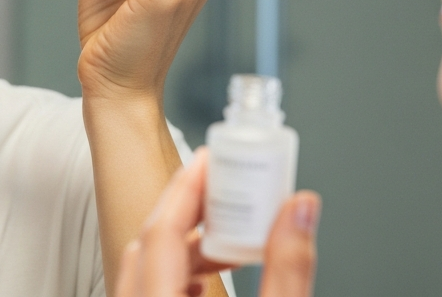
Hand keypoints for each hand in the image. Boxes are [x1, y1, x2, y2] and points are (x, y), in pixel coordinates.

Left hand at [116, 149, 320, 296]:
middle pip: (148, 245)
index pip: (162, 231)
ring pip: (142, 268)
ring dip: (183, 244)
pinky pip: (144, 290)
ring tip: (229, 234)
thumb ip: (288, 269)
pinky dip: (174, 272)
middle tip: (225, 187)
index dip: (189, 187)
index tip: (212, 157)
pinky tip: (206, 278)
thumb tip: (299, 209)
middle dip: (189, 210)